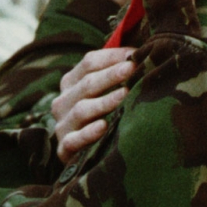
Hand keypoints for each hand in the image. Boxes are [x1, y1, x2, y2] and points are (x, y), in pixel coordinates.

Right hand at [52, 47, 136, 162]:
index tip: (136, 55)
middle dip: (111, 75)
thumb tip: (144, 53)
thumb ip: (117, 72)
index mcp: (71, 82)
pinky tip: (103, 126)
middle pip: (87, 83)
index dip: (112, 57)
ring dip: (105, 101)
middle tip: (133, 69)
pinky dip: (88, 133)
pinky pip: (74, 140)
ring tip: (125, 95)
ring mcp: (63, 125)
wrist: (81, 153)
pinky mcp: (64, 148)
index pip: (89, 62)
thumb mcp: (104, 91)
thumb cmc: (101, 116)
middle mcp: (63, 101)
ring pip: (82, 109)